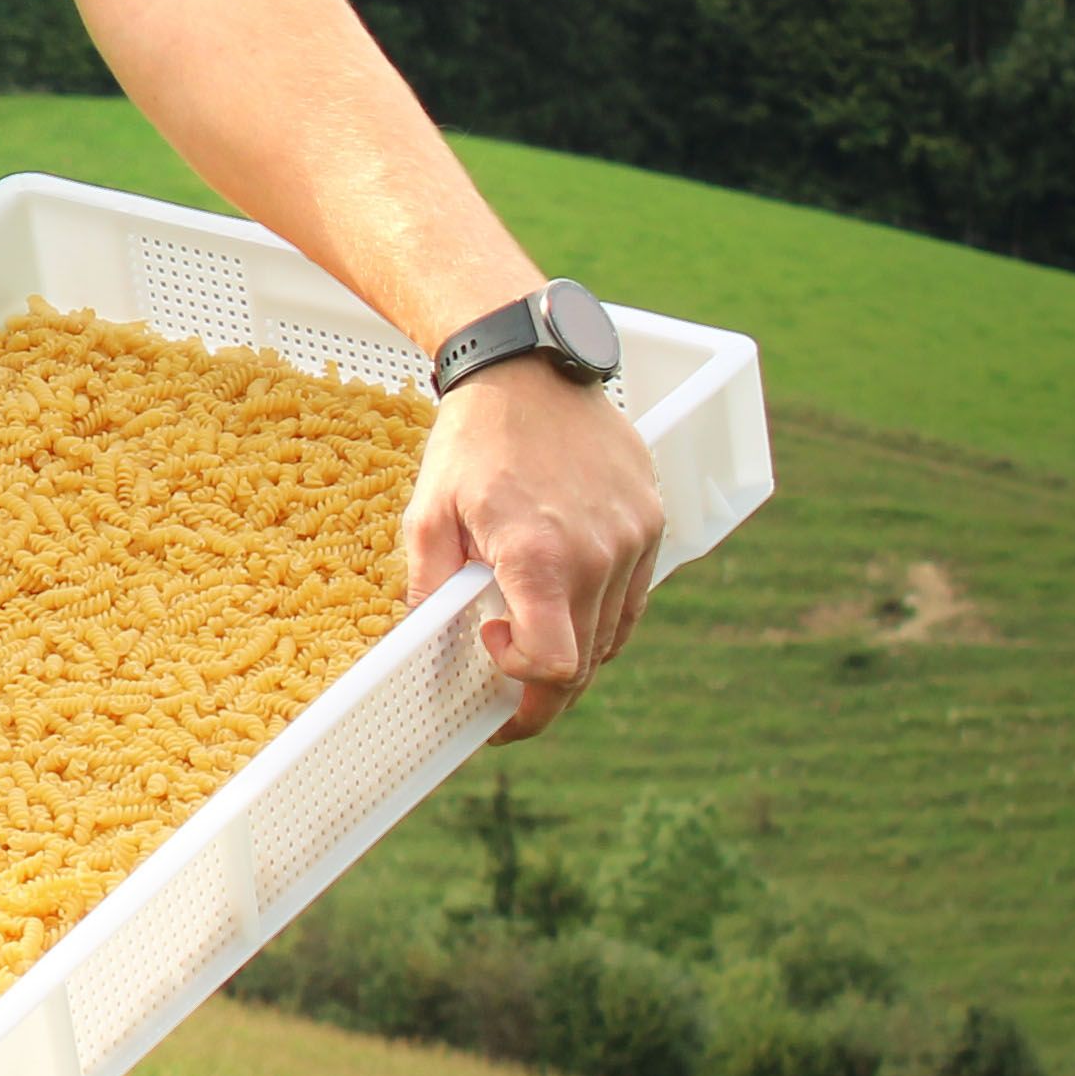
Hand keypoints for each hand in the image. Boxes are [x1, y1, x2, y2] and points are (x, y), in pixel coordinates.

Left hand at [404, 366, 663, 741]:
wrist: (530, 369)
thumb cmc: (474, 440)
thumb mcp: (428, 514)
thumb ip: (429, 587)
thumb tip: (423, 644)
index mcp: (539, 556)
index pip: (554, 665)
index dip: (520, 681)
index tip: (490, 649)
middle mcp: (598, 554)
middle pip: (585, 664)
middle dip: (544, 696)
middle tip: (509, 706)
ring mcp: (633, 538)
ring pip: (613, 636)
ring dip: (576, 657)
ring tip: (534, 648)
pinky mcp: (651, 522)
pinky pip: (633, 598)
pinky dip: (602, 618)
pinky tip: (566, 607)